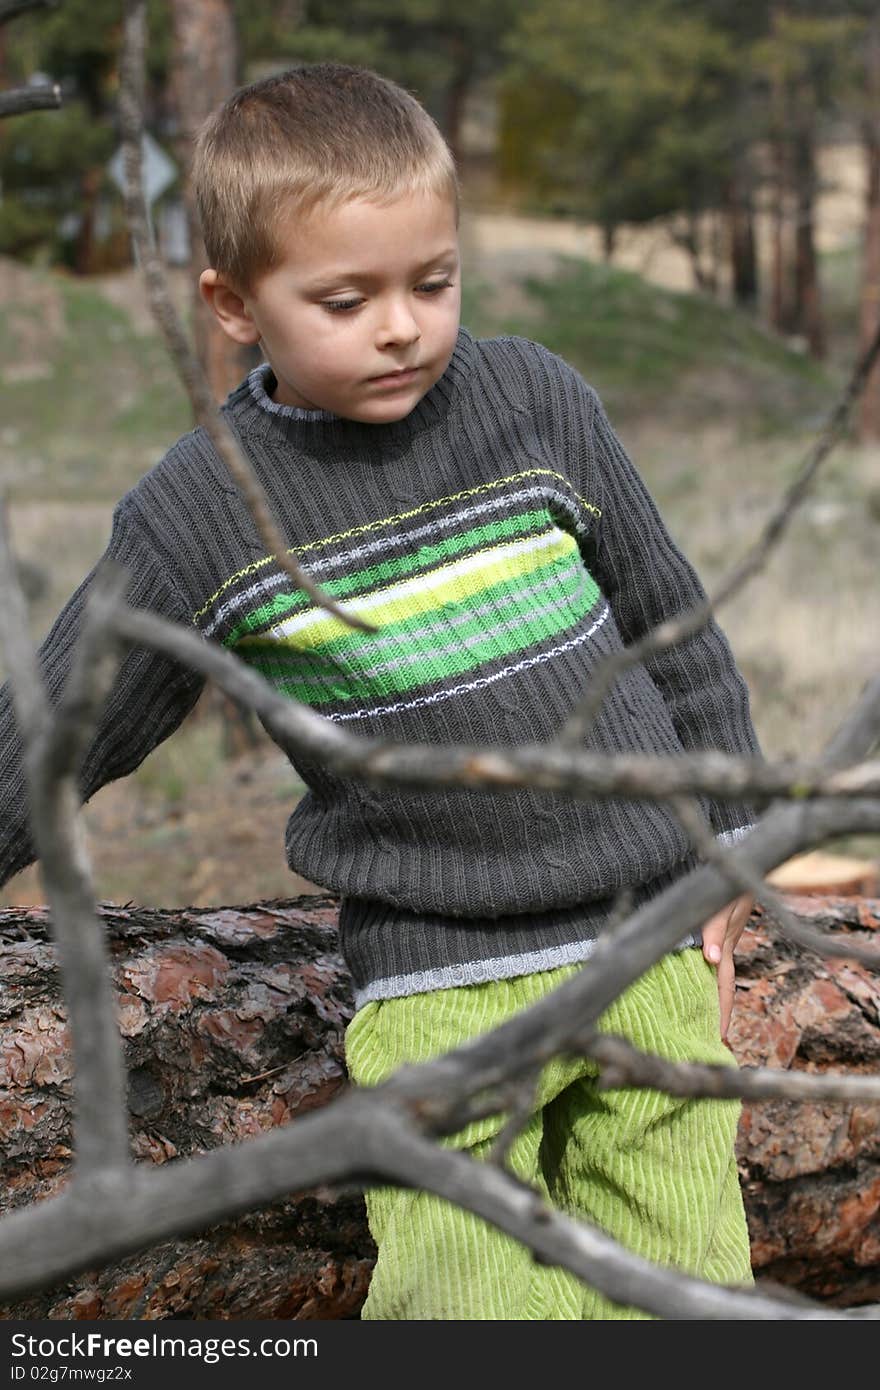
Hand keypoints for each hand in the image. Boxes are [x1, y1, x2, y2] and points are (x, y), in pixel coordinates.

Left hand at [701, 893, 753, 1045]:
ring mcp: (722, 941)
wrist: (741, 864)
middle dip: (717, 1013)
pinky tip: (695, 978)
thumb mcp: (721, 906)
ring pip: (716, 975)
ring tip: (699, 1018)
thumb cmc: (728, 885)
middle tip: (709, 1040)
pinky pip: (711, 959)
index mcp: (725, 949)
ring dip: (710, 995)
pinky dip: (705, 974)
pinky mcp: (717, 930)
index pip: (723, 988)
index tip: (718, 1038)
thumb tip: (712, 960)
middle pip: (720, 987)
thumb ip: (716, 931)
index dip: (721, 1013)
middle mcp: (724, 949)